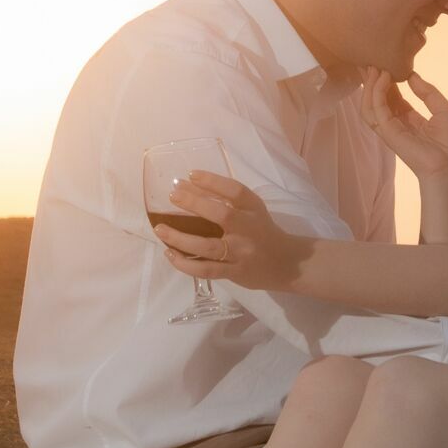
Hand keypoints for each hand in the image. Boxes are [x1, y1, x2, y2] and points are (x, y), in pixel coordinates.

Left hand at [153, 171, 307, 290]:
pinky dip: (185, 263)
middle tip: (173, 195)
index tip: (191, 175)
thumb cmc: (263, 231)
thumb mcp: (253, 211)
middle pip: (221, 215)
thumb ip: (230, 201)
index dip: (213, 181)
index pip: (235, 191)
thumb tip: (192, 188)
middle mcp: (248, 229)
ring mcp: (240, 253)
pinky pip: (205, 270)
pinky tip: (169, 254)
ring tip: (160, 229)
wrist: (286, 263)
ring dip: (180, 238)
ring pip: (207, 246)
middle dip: (195, 203)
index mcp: (254, 209)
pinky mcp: (233, 272)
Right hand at [359, 67, 447, 182]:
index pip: (394, 99)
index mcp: (411, 122)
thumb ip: (428, 93)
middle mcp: (398, 125)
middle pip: (378, 100)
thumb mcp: (444, 110)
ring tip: (374, 67)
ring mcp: (390, 130)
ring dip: (371, 85)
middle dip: (373, 82)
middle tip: (370, 61)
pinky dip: (377, 92)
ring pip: (370, 105)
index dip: (388, 83)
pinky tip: (383, 78)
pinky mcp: (388, 132)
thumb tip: (412, 75)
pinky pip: (376, 110)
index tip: (386, 65)